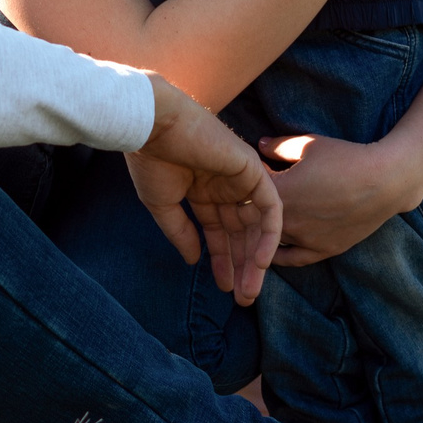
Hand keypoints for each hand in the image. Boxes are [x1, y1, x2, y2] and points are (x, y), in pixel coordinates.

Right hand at [126, 77, 280, 303]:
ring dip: (256, 259)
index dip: (223, 260)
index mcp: (203, 190)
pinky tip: (260, 262)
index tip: (223, 286)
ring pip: (257, 225)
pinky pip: (271, 209)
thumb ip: (181, 233)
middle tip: (243, 297)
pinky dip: (268, 236)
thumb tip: (192, 260)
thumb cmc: (151, 160)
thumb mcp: (163, 205)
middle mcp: (226, 186)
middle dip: (242, 265)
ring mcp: (242, 178)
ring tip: (249, 289)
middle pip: (241, 232)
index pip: (220, 231)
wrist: (153, 126)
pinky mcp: (253, 171)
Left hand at [262, 133, 417, 265]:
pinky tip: (270, 252)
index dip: (247, 180)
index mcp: (279, 193)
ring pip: (270, 241)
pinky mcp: (323, 250)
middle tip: (248, 201)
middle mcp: (287, 221)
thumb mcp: (308, 144)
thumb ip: (278, 146)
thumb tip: (259, 145)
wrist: (385, 181)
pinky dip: (278, 255)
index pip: (248, 191)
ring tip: (254, 226)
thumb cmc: (346, 158)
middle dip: (250, 209)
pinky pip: (293, 259)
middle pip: (255, 220)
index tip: (253, 173)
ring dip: (261, 233)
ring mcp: (305, 239)